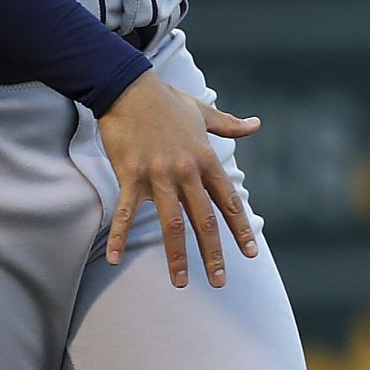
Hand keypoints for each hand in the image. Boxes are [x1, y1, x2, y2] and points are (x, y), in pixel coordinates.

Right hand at [96, 71, 261, 288]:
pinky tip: (113, 259)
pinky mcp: (130, 175)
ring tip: (181, 282)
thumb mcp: (203, 112)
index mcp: (205, 158)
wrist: (129, 87)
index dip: (241, 227)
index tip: (251, 252)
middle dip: (213, 252)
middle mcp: (186, 170)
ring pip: (171, 223)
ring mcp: (158, 174)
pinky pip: (125, 212)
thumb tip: (256, 124)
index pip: (228, 200)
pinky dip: (118, 236)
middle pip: (204, 219)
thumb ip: (229, 124)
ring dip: (177, 255)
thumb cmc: (166, 101)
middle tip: (219, 281)